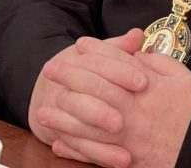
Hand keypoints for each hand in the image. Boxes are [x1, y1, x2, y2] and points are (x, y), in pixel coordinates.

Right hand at [29, 29, 147, 165]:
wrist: (47, 86)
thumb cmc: (81, 67)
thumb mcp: (98, 52)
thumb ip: (119, 47)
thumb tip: (137, 35)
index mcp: (75, 64)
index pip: (98, 66)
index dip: (121, 73)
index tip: (143, 82)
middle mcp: (64, 90)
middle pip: (83, 101)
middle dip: (102, 113)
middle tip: (123, 122)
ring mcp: (61, 115)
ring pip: (77, 131)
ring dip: (101, 146)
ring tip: (126, 156)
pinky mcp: (62, 136)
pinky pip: (79, 150)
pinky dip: (97, 157)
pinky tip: (118, 162)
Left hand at [51, 42, 190, 167]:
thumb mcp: (183, 78)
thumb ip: (158, 64)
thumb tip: (138, 55)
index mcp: (149, 86)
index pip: (116, 64)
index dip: (96, 52)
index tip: (80, 45)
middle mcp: (135, 109)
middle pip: (96, 89)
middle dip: (71, 77)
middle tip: (51, 69)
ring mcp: (129, 136)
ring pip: (89, 124)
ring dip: (64, 117)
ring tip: (44, 110)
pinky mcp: (129, 159)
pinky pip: (96, 154)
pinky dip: (76, 149)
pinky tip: (60, 143)